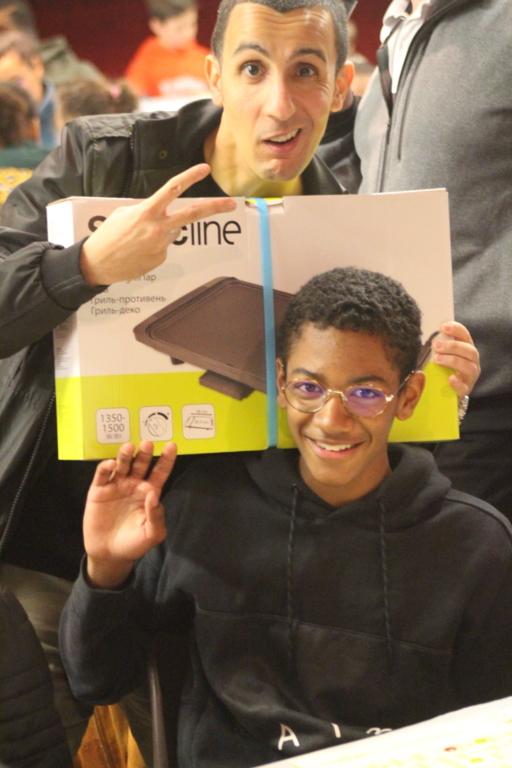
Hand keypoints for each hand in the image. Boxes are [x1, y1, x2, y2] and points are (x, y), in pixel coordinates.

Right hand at [79, 164, 236, 285]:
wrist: (97, 263)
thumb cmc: (107, 236)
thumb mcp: (123, 213)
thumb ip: (146, 209)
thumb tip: (162, 212)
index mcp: (147, 211)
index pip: (172, 189)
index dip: (190, 177)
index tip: (204, 169)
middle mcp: (158, 228)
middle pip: (192, 214)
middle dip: (215, 208)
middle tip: (232, 204)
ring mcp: (161, 245)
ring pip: (172, 232)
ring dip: (161, 232)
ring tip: (137, 240)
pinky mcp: (161, 259)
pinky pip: (163, 248)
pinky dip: (154, 247)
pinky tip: (138, 251)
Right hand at [84, 441, 176, 587]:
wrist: (109, 555)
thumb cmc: (134, 543)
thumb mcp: (151, 533)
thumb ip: (156, 515)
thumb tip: (154, 494)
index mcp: (150, 491)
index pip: (160, 472)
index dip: (166, 459)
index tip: (172, 446)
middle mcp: (134, 484)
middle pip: (141, 464)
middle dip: (145, 453)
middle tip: (148, 443)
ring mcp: (116, 485)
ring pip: (123, 465)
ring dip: (126, 455)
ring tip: (130, 447)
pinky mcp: (99, 490)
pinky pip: (102, 475)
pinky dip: (106, 467)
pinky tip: (112, 464)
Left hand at [432, 321, 480, 398]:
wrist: (447, 392)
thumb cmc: (444, 369)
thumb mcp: (442, 355)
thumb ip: (439, 346)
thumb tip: (426, 335)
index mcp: (466, 350)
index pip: (465, 336)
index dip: (457, 330)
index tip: (443, 327)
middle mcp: (472, 362)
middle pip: (470, 351)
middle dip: (453, 346)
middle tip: (436, 345)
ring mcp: (470, 377)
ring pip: (469, 367)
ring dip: (453, 361)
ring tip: (437, 359)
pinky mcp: (465, 391)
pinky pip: (464, 387)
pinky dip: (457, 382)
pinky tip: (450, 378)